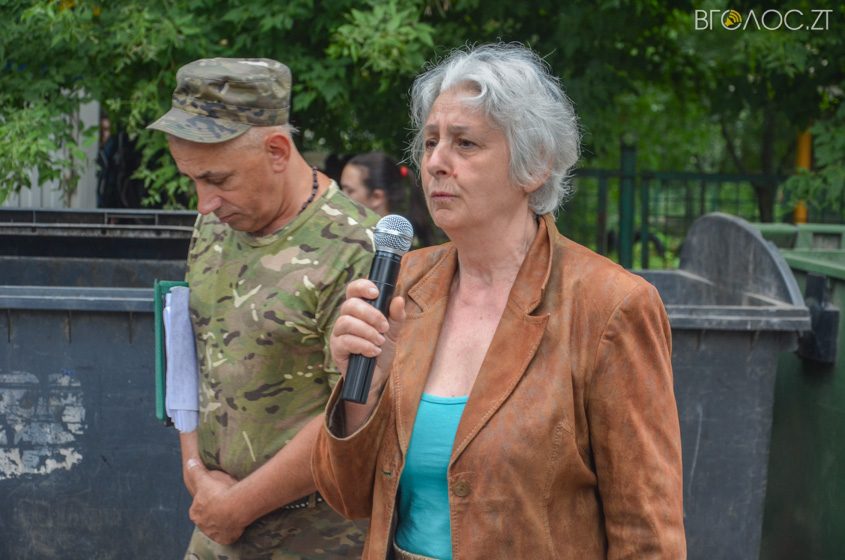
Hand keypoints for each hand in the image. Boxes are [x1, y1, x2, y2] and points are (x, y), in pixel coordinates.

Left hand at [187, 463, 244, 544]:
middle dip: (213, 513)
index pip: (198, 507)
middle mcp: (201, 525)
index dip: (206, 502)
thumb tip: (190, 462)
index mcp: (195, 512)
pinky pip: (227, 535)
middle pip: (207, 518)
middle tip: (225, 504)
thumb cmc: (218, 492)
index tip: (215, 496)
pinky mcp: (225, 538)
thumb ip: (197, 470)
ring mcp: (213, 533)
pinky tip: (237, 522)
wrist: (234, 508)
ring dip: (223, 522)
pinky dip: (231, 530)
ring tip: (233, 512)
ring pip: (217, 527)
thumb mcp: (205, 478)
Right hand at [330, 279, 405, 396]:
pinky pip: (345, 341)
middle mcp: (345, 318)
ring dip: (367, 331)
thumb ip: (396, 316)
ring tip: (379, 341)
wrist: (376, 376)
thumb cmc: (381, 350)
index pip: (353, 290)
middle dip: (370, 314)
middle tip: (384, 327)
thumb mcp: (393, 332)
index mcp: (357, 309)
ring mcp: (338, 333)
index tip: (376, 293)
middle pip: (349, 305)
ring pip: (345, 322)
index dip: (362, 286)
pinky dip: (363, 345)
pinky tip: (373, 351)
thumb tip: (399, 299)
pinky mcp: (336, 349)